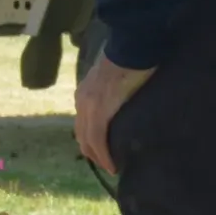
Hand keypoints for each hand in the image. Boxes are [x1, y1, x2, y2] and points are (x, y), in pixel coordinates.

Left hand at [73, 54, 153, 173]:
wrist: (133, 45)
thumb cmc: (131, 57)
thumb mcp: (114, 76)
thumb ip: (112, 90)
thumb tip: (122, 99)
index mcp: (85, 92)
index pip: (82, 123)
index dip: (90, 140)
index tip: (102, 153)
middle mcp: (82, 100)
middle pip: (82, 135)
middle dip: (93, 153)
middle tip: (108, 166)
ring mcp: (89, 106)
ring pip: (88, 140)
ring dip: (99, 157)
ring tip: (111, 168)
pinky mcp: (101, 110)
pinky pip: (98, 139)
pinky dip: (104, 155)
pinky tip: (112, 166)